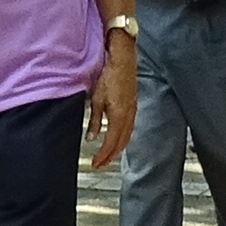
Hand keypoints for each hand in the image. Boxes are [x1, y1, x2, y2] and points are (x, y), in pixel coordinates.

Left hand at [84, 37, 136, 169]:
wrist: (124, 60)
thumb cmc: (110, 76)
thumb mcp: (97, 99)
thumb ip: (95, 120)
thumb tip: (92, 137)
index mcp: (119, 116)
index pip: (111, 142)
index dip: (103, 156)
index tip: (96, 164)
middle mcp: (129, 116)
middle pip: (121, 143)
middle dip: (110, 156)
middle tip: (100, 165)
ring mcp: (133, 112)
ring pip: (127, 137)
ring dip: (117, 149)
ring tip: (107, 157)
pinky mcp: (133, 106)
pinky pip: (129, 128)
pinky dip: (123, 138)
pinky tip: (118, 139)